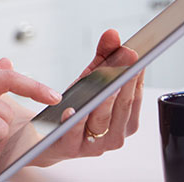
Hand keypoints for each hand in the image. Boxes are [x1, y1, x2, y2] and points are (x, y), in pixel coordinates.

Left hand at [32, 29, 144, 165]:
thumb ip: (103, 56)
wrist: (47, 136)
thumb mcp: (89, 78)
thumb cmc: (75, 107)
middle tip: (125, 59)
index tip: (136, 54)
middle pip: (122, 106)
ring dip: (105, 101)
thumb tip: (112, 34)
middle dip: (124, 81)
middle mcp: (115, 134)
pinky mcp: (72, 149)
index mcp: (126, 119)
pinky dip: (75, 121)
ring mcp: (95, 144)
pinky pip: (76, 134)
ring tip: (107, 84)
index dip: (136, 74)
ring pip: (103, 120)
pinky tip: (72, 109)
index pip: (135, 94)